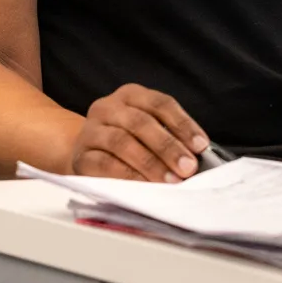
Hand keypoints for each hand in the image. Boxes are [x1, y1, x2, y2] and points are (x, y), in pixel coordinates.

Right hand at [71, 83, 208, 181]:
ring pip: (121, 142)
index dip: (183, 124)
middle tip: (188, 168)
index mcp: (130, 95)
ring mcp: (91, 130)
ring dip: (150, 163)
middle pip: (140, 122)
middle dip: (168, 146)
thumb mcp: (148, 131)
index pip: (160, 103)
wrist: (87, 154)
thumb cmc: (128, 142)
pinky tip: (144, 187)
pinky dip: (127, 176)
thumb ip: (170, 137)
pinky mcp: (80, 156)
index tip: (201, 145)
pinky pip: (104, 164)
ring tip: (170, 180)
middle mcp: (108, 107)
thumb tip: (196, 156)